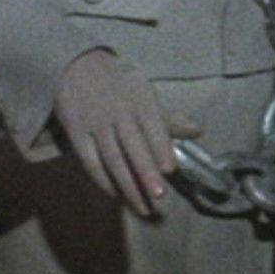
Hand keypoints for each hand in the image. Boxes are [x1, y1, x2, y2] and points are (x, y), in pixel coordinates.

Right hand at [53, 49, 201, 215]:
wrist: (76, 67)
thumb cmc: (120, 85)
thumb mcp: (146, 94)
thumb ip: (169, 119)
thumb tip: (198, 131)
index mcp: (140, 101)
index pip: (153, 127)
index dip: (161, 149)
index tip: (170, 170)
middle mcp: (118, 113)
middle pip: (133, 147)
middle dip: (146, 172)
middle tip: (159, 195)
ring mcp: (96, 124)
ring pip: (112, 159)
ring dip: (127, 185)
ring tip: (141, 207)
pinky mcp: (77, 134)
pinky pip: (90, 162)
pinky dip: (103, 180)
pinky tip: (116, 195)